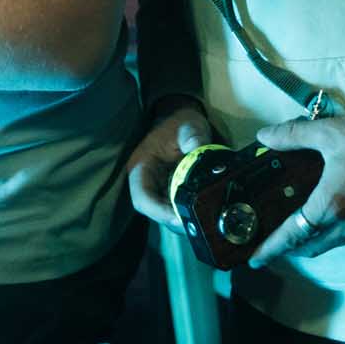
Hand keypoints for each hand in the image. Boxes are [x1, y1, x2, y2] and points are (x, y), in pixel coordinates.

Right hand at [125, 96, 215, 231]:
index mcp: (142, 167)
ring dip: (181, 219)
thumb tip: (202, 154)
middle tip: (198, 225)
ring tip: (202, 221)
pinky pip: (173, 207)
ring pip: (164, 213)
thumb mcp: (189, 127)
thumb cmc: (180, 122)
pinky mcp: (167, 191)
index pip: (142, 198)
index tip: (181, 218)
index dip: (159, 212)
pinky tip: (203, 212)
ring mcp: (156, 188)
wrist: (182, 118)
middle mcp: (146, 182)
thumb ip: (194, 138)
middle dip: (174, 220)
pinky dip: (186, 212)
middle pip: (153, 211)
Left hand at [247, 112, 344, 267]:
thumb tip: (265, 136)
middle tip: (269, 242)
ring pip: (329, 244)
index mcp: (330, 206)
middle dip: (287, 248)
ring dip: (308, 242)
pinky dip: (328, 236)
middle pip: (309, 246)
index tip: (254, 259)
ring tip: (291, 231)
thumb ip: (292, 135)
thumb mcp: (328, 132)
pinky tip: (322, 219)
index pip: (292, 235)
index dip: (271, 249)